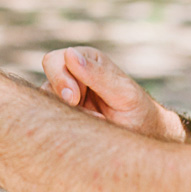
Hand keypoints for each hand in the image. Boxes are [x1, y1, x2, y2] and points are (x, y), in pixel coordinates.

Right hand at [40, 46, 184, 140]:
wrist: (145, 137)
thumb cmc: (138, 111)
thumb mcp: (122, 92)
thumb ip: (97, 75)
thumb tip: (69, 54)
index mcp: (85, 60)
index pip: (54, 61)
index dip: (59, 78)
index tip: (73, 98)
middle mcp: (71, 76)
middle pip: (44, 83)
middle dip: (59, 99)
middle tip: (77, 111)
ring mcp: (64, 98)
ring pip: (45, 105)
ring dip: (65, 116)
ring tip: (93, 124)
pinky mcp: (63, 118)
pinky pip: (51, 122)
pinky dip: (64, 128)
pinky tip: (85, 133)